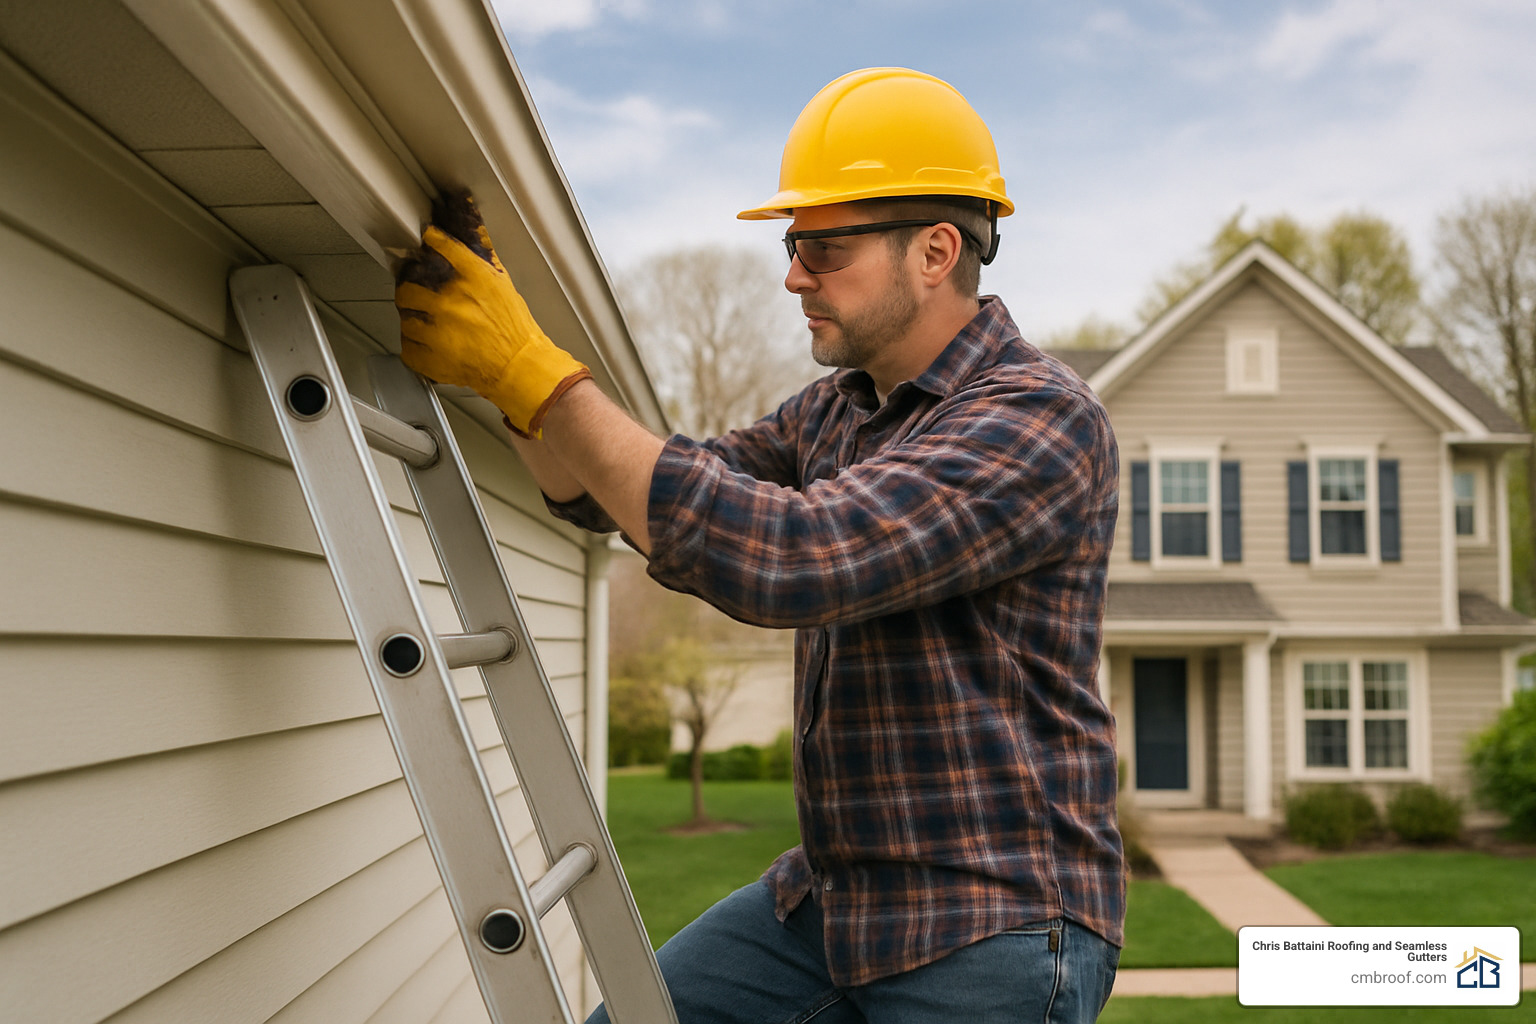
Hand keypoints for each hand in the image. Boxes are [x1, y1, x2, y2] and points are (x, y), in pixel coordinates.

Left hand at [395, 192, 590, 437]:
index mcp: (473, 280)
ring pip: (405, 319)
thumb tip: (470, 236)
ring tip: (428, 327)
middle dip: (410, 292)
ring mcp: (436, 332)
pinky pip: (408, 347)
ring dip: (414, 321)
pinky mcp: (429, 358)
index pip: (441, 245)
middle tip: (417, 297)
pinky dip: (416, 347)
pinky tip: (431, 346)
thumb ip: (481, 263)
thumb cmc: (516, 330)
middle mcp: (449, 302)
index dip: (431, 239)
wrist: (520, 367)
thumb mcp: (503, 286)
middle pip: (407, 288)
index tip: (427, 239)